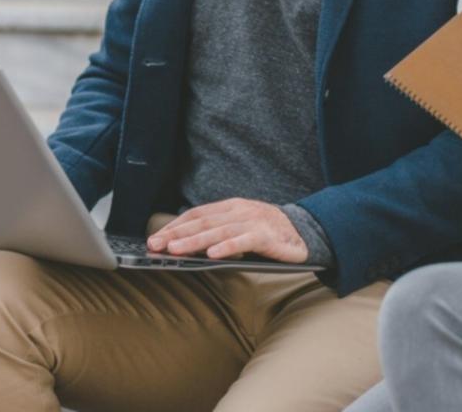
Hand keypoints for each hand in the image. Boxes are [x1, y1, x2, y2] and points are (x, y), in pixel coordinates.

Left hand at [147, 198, 309, 262]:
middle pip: (203, 222)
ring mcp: (254, 221)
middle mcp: (240, 211)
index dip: (175, 225)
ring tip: (176, 250)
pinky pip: (245, 240)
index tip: (155, 237)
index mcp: (232, 207)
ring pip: (219, 231)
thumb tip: (184, 243)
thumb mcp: (241, 226)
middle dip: (177, 233)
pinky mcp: (268, 235)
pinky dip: (228, 247)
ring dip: (195, 241)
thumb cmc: (269, 232)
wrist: (306, 232)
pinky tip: (212, 254)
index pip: (197, 214)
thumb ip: (218, 231)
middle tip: (156, 244)